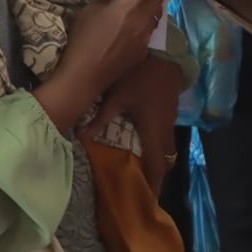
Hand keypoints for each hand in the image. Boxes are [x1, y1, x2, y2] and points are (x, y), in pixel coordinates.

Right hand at [57, 0, 170, 93]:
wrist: (84, 76)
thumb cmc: (82, 39)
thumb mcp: (92, 9)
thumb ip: (111, 0)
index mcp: (130, 6)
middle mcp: (144, 20)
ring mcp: (145, 36)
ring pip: (158, 9)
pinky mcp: (143, 49)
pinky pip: (151, 25)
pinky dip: (149, 12)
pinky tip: (139, 12)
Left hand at [86, 54, 182, 193]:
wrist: (163, 50)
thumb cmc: (138, 73)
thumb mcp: (115, 96)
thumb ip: (100, 118)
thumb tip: (80, 136)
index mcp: (152, 128)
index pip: (156, 164)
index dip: (154, 184)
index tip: (150, 201)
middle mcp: (165, 128)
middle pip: (165, 160)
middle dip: (157, 175)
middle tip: (145, 188)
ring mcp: (171, 118)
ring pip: (168, 147)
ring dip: (159, 160)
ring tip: (146, 170)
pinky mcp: (172, 109)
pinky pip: (167, 135)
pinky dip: (159, 145)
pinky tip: (148, 142)